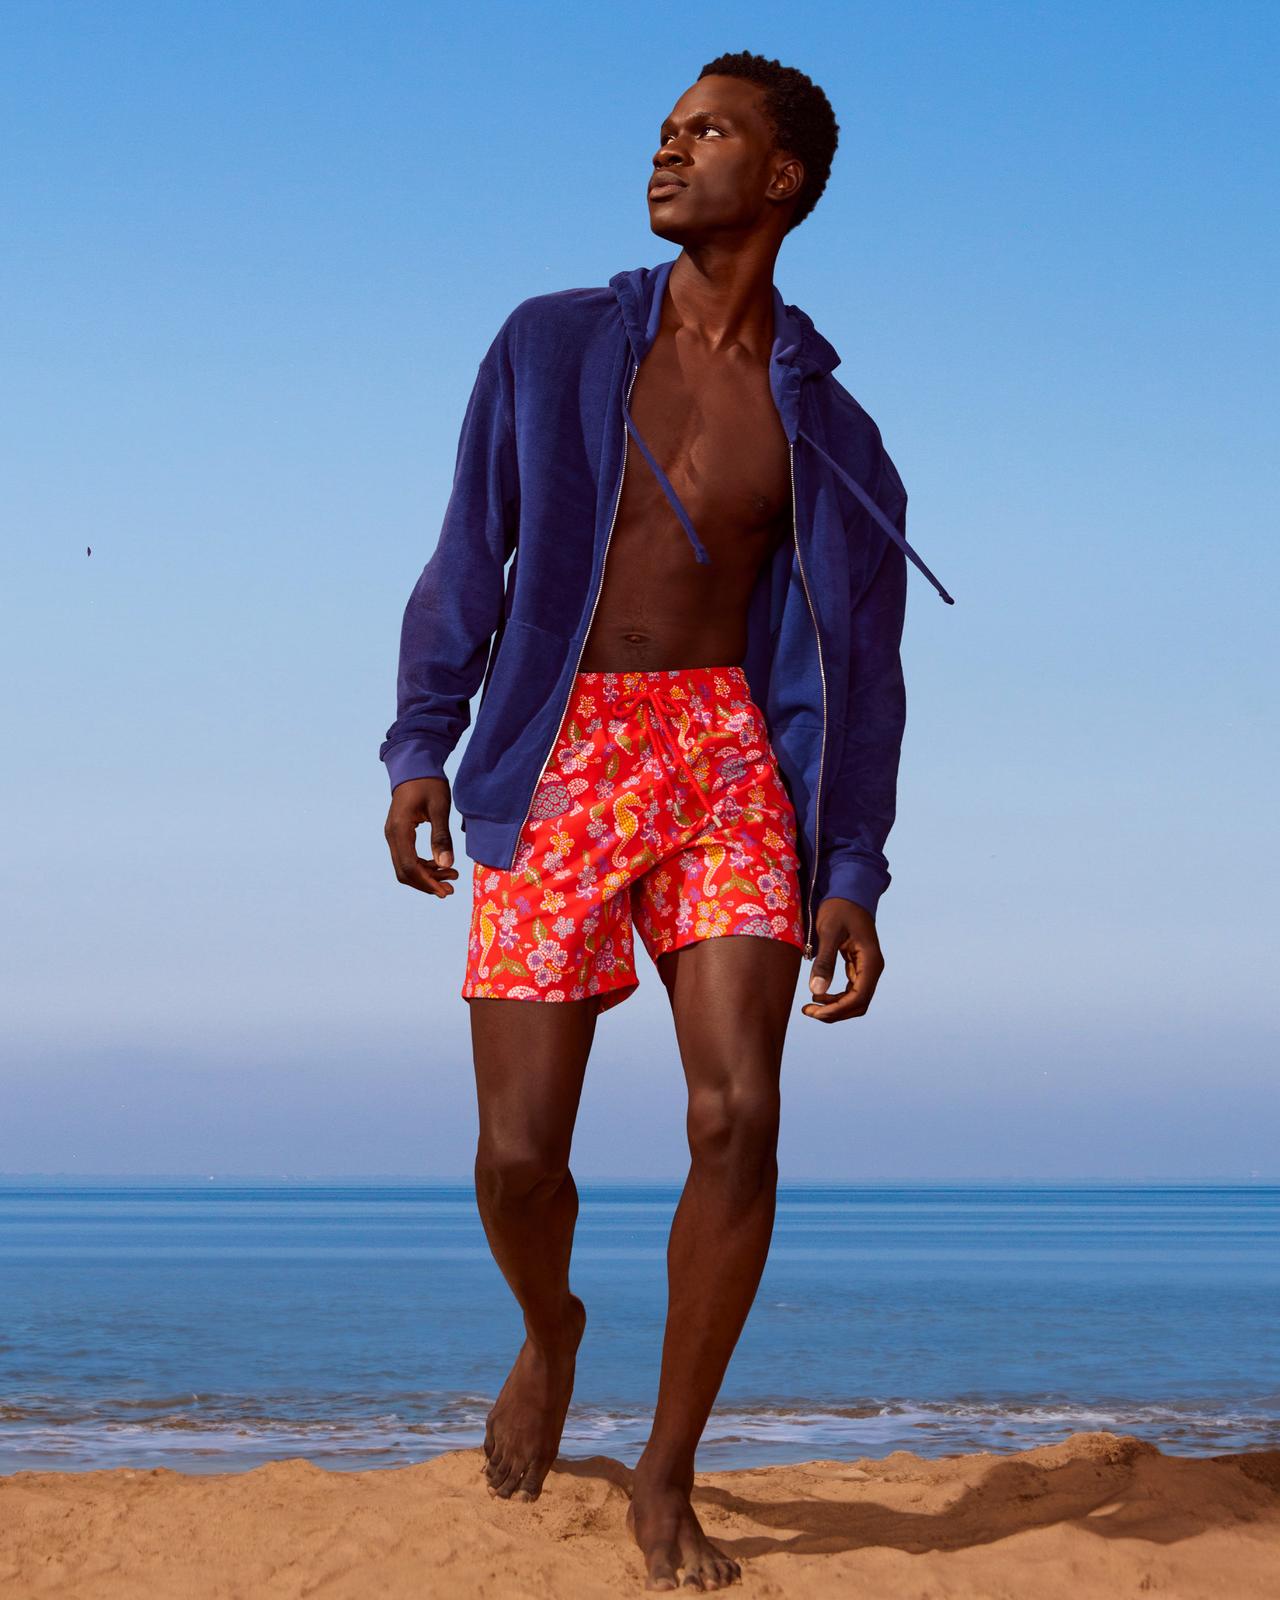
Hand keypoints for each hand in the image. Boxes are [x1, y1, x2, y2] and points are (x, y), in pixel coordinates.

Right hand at [384, 777, 460, 897]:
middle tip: (450, 889)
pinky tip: (440, 865)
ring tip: (451, 876)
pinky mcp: (399, 834)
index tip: (445, 891)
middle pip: (404, 871)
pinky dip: (423, 866)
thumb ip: (441, 837)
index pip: (409, 866)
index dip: (427, 882)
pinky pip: (407, 857)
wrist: (415, 766)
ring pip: (405, 867)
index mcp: (400, 830)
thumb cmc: (428, 783)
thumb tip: (445, 865)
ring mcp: (393, 835)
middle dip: (427, 883)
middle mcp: (392, 835)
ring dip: (426, 876)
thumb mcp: (439, 808)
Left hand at [801, 897, 884, 1021]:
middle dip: (835, 1012)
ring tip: (810, 1006)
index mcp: (870, 961)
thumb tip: (816, 991)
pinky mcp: (858, 966)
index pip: (858, 997)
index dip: (837, 1010)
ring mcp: (867, 968)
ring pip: (855, 999)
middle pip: (858, 1004)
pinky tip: (819, 994)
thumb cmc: (839, 908)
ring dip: (835, 1007)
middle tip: (808, 1011)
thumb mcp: (829, 933)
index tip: (814, 1012)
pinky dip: (836, 997)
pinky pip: (850, 990)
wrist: (849, 891)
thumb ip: (824, 962)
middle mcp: (873, 968)